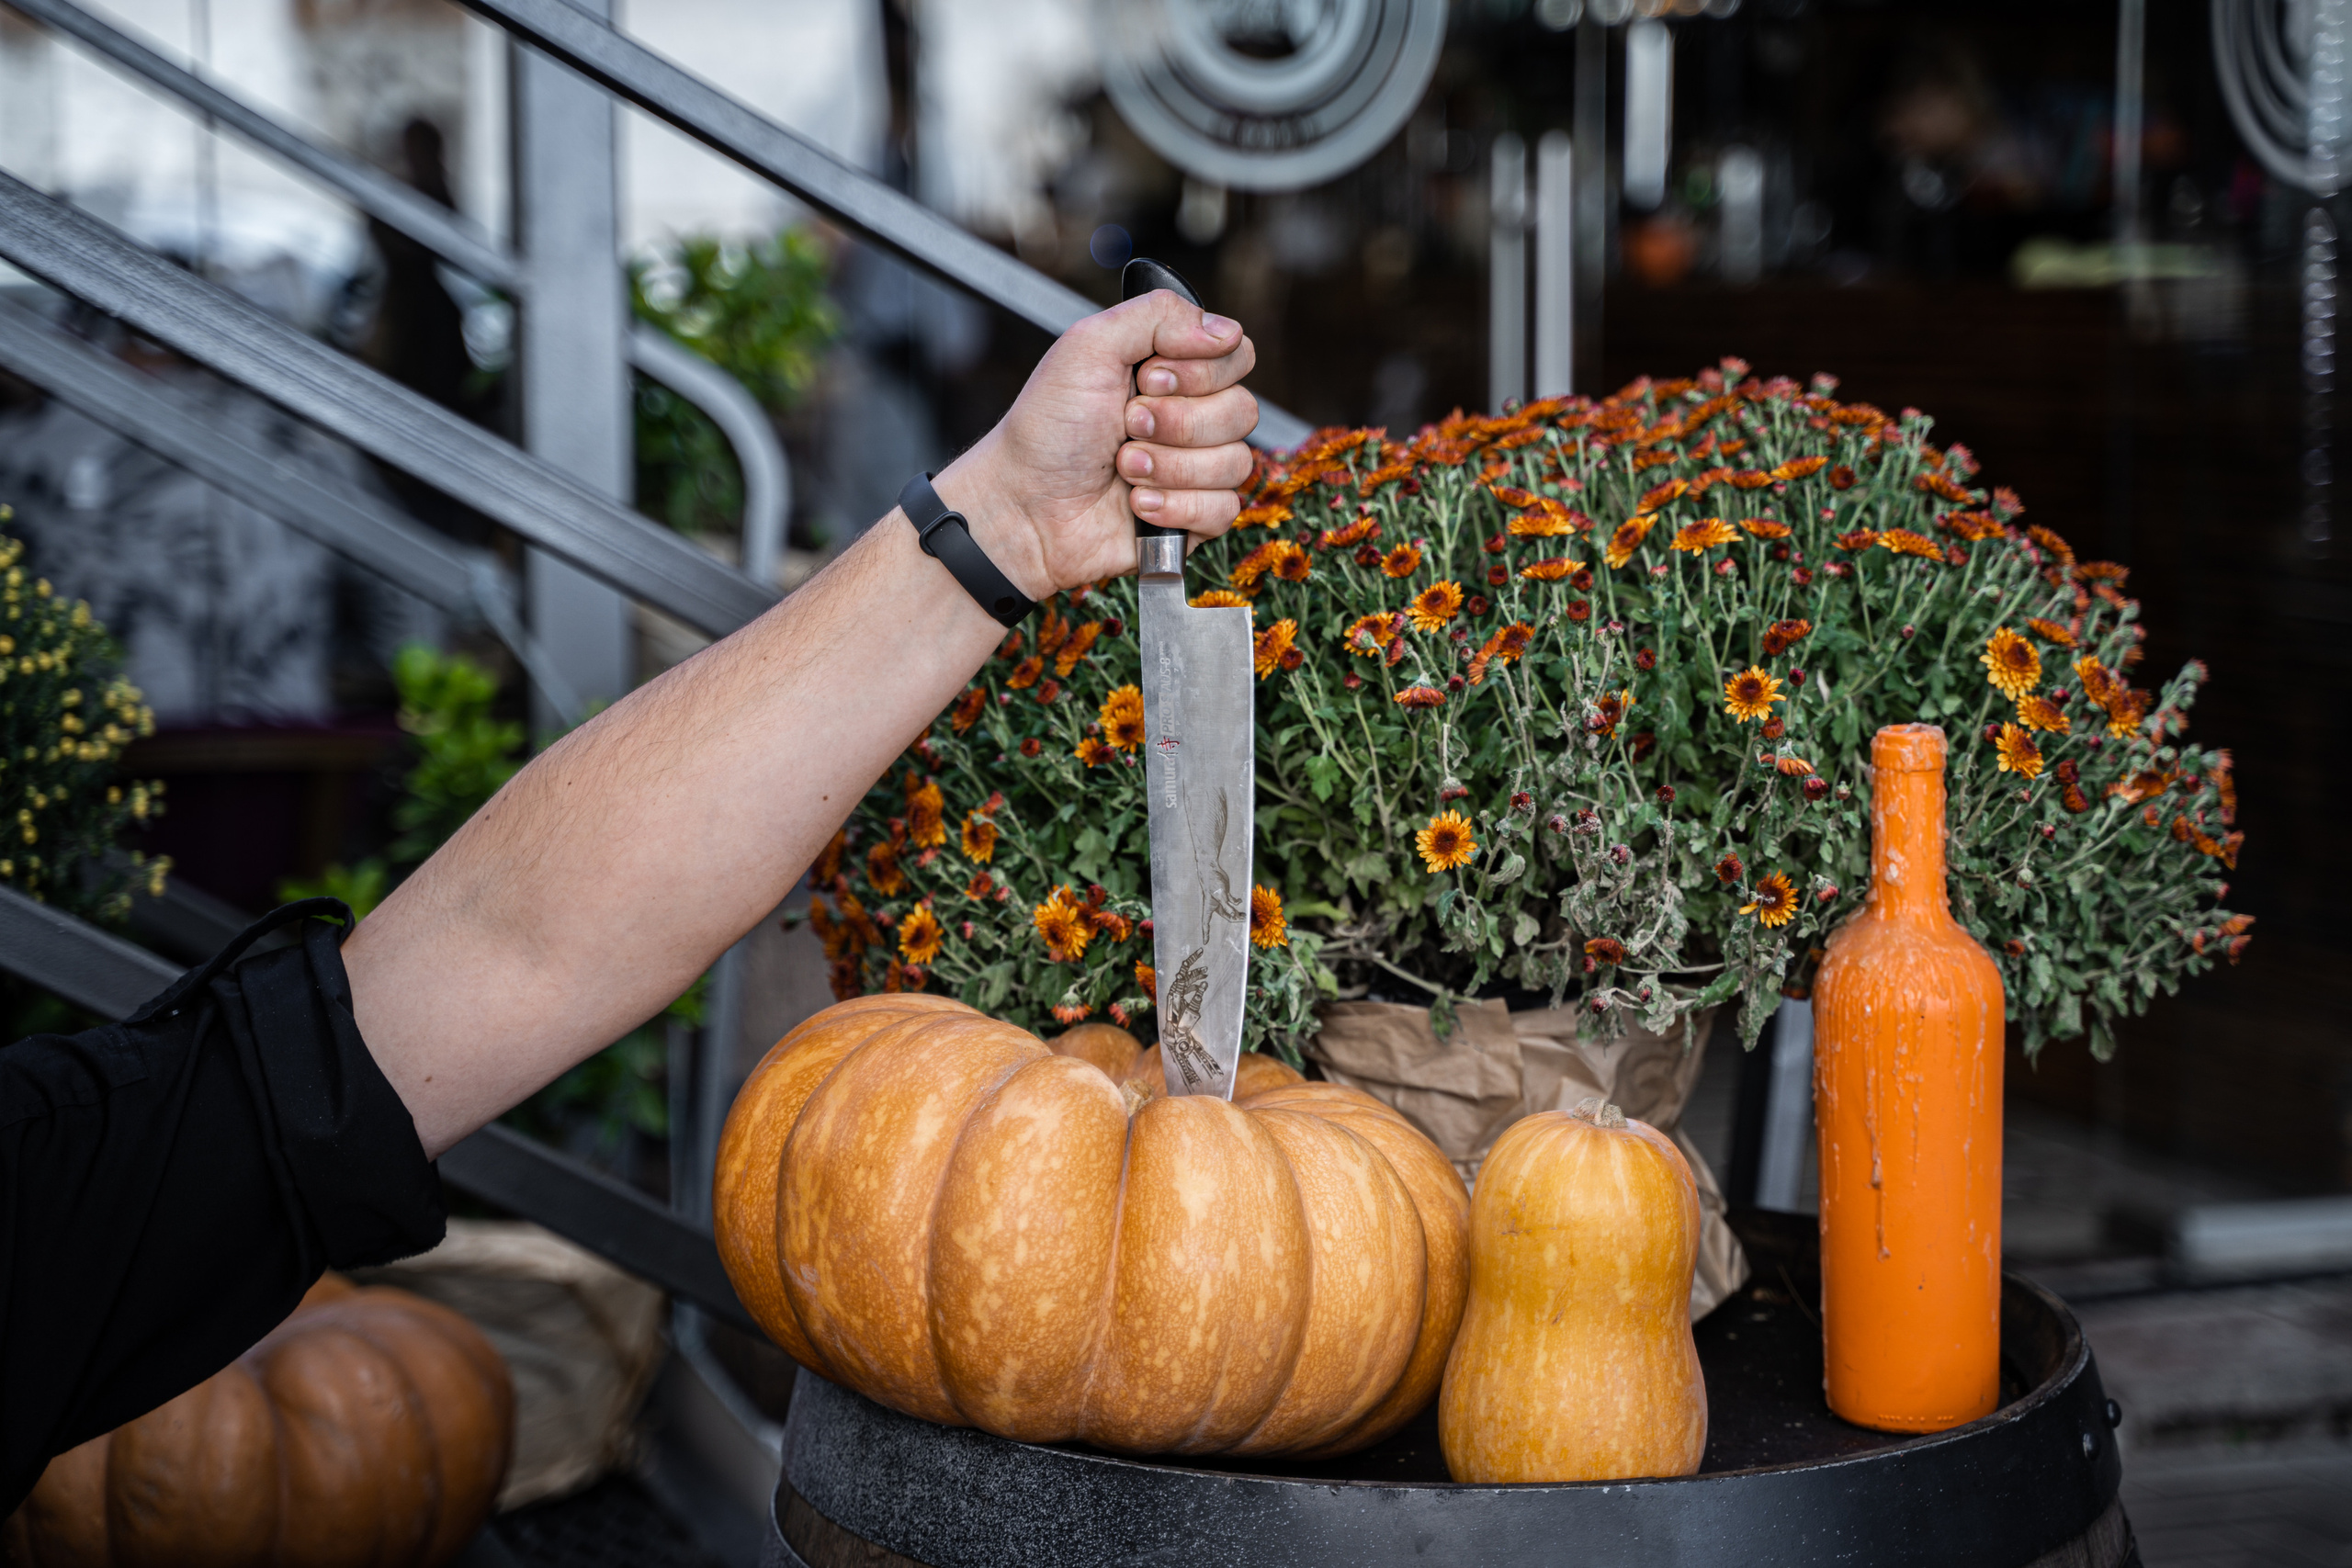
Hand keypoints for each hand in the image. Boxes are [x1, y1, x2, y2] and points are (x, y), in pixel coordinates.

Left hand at [937, 290, 1258, 595]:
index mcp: (1173, 370)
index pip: (1236, 355)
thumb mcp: (1089, 346)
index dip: (1200, 370)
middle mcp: (1190, 416)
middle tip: (1126, 426)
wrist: (1023, 506)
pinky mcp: (1193, 519)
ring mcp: (1195, 470)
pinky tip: (1136, 504)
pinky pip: (1223, 509)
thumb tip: (1224, 329)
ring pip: (1235, 462)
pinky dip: (1175, 506)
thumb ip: (1158, 316)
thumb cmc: (1047, 429)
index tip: (1147, 378)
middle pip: (1243, 410)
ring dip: (1170, 466)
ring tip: (1122, 467)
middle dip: (1177, 422)